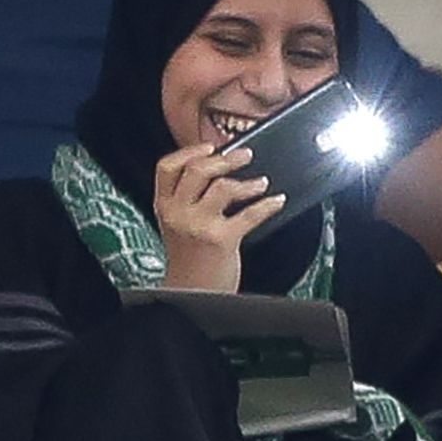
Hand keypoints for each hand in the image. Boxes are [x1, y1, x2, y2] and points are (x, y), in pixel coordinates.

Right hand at [151, 144, 284, 293]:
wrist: (192, 293)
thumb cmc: (190, 259)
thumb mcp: (177, 224)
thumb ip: (188, 199)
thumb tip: (218, 167)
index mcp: (164, 206)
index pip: (168, 167)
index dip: (190, 151)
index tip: (211, 147)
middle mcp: (178, 213)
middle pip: (198, 170)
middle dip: (225, 159)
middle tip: (245, 156)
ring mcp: (199, 226)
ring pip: (224, 188)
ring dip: (249, 183)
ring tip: (262, 183)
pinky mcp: (221, 240)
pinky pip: (250, 214)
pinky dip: (268, 205)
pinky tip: (276, 201)